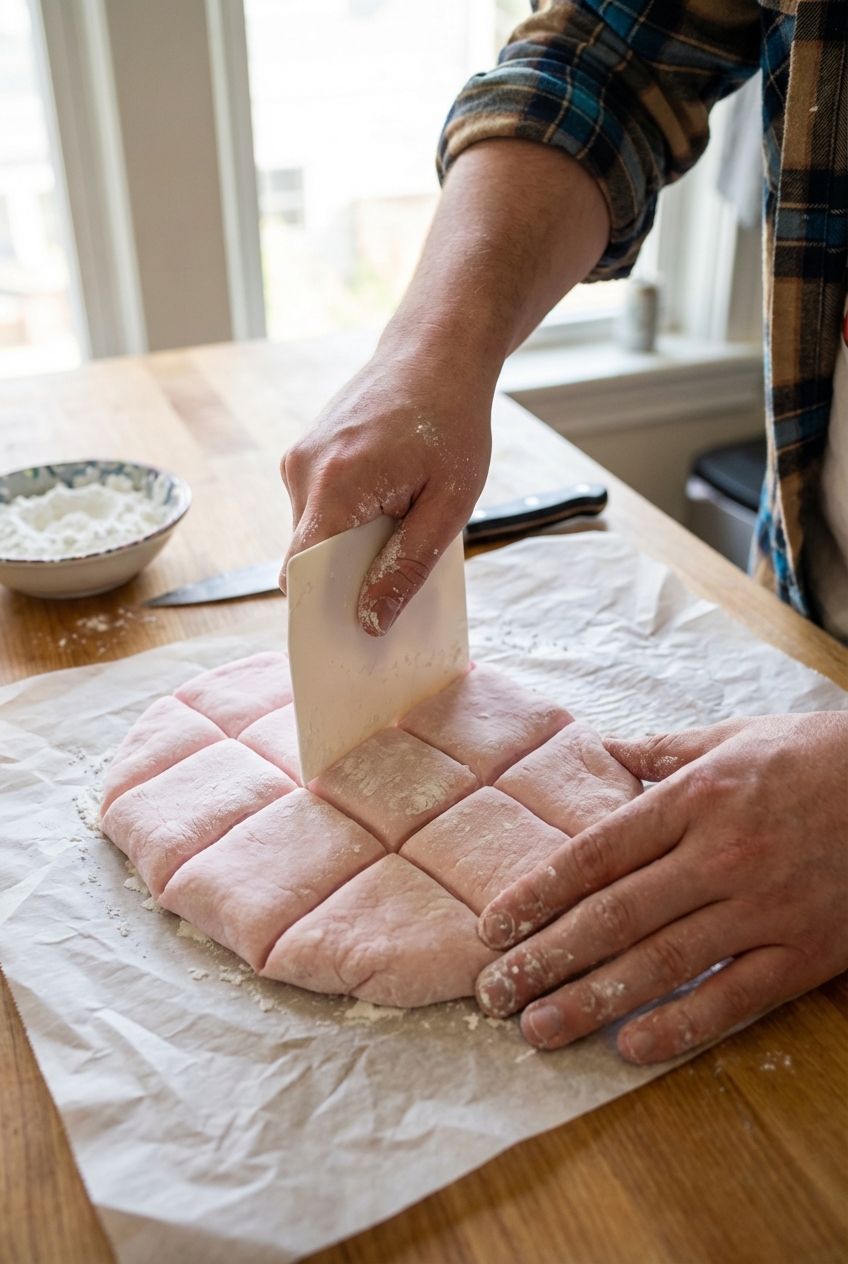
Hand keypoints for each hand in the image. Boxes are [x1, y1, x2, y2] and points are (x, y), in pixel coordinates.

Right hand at [280, 347, 491, 635]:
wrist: (436, 350)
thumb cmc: (452, 421)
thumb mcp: (448, 504)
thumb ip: (408, 565)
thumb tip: (371, 621)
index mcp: (335, 484)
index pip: (301, 571)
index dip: (320, 610)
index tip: (348, 638)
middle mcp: (303, 471)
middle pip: (306, 557)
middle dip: (343, 582)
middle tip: (392, 591)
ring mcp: (300, 459)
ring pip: (313, 534)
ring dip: (349, 548)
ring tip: (400, 531)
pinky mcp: (307, 453)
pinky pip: (318, 508)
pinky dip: (347, 522)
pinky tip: (388, 509)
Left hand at [474, 713, 847, 1062]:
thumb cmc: (816, 757)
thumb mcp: (734, 738)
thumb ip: (665, 751)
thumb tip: (607, 750)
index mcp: (695, 799)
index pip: (596, 854)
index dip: (537, 894)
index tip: (492, 929)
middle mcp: (719, 855)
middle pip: (614, 915)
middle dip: (545, 958)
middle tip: (494, 994)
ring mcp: (763, 908)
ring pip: (661, 962)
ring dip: (591, 1000)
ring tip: (538, 1029)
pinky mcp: (804, 952)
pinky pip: (734, 998)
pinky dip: (680, 1025)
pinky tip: (630, 1047)